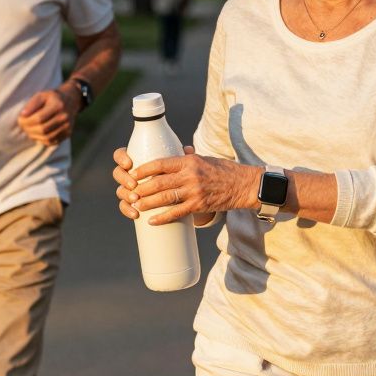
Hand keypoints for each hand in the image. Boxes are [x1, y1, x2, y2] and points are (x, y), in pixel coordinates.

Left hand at [18, 84, 80, 144]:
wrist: (71, 101)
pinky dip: (41, 140)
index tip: (20, 120)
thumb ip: (31, 104)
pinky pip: (52, 142)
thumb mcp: (41, 95)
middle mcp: (64, 117)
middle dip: (29, 129)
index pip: (39, 118)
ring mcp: (67, 127)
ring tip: (28, 131)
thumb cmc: (52, 98)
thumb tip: (22, 115)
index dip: (27, 121)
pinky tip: (36, 134)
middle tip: (22, 126)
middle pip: (43, 129)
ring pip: (47, 138)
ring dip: (34, 136)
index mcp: (58, 105)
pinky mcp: (68, 134)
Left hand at [113, 146, 256, 224]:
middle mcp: (190, 175)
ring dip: (148, 203)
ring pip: (165, 197)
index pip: (161, 163)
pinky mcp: (199, 205)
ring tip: (136, 205)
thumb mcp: (204, 159)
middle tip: (131, 193)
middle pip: (159, 182)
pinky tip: (152, 221)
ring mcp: (194, 191)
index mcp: (189, 161)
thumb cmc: (224, 170)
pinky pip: (177, 212)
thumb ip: (188, 159)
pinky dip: (163, 217)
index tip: (133, 174)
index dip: (144, 169)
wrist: (244, 185)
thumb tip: (173, 155)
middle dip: (142, 188)